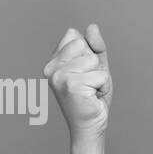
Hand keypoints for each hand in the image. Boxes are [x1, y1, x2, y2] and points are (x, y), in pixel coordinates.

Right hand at [43, 23, 111, 140]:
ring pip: (92, 60)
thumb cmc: (92, 97)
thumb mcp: (96, 66)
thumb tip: (91, 27)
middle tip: (89, 84)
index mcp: (52, 62)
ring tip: (90, 91)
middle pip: (82, 44)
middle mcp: (51, 68)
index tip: (83, 73)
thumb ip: (95, 46)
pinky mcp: (71, 86)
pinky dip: (102, 86)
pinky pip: (100, 75)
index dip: (87, 53)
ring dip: (98, 76)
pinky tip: (91, 98)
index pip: (74, 36)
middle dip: (93, 64)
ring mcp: (59, 77)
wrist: (90, 127)